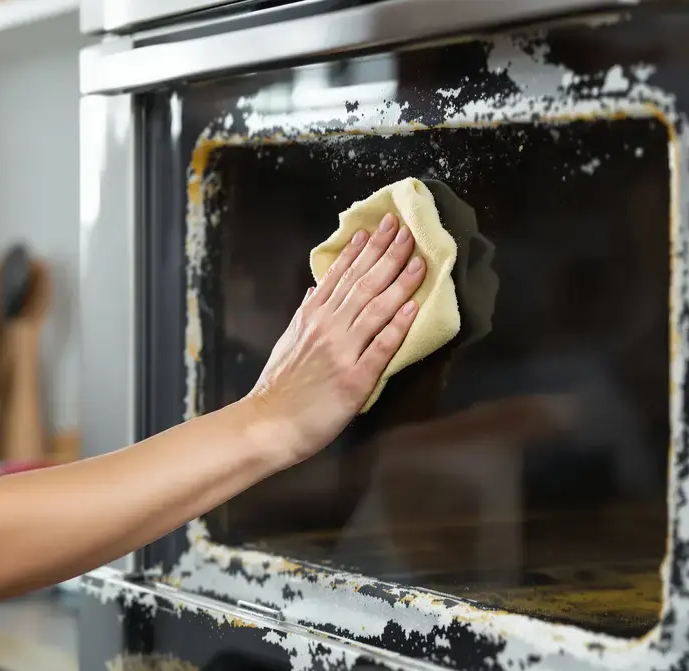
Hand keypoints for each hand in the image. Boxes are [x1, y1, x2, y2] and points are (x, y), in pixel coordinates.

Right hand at [246, 214, 426, 465]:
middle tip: (405, 230)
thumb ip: (304, 313)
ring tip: (419, 261)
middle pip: (362, 284)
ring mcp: (342, 352)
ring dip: (399, 283)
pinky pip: (380, 348)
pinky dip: (397, 327)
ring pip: (375, 309)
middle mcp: (327, 328)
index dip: (362, 250)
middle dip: (387, 255)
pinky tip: (414, 309)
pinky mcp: (354, 379)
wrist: (269, 424)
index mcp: (312, 317)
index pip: (341, 275)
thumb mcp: (287, 341)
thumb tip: (316, 288)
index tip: (378, 229)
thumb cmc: (279, 386)